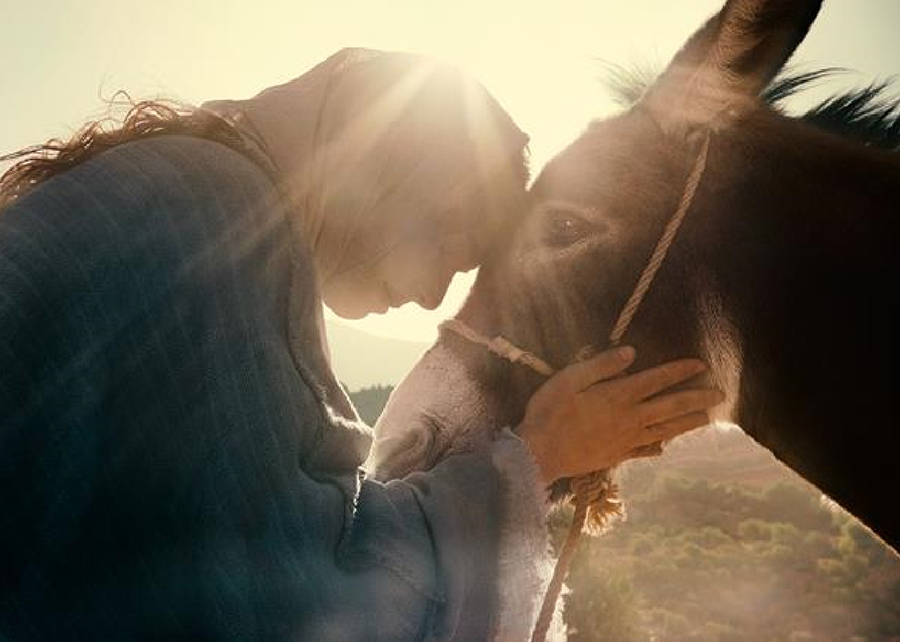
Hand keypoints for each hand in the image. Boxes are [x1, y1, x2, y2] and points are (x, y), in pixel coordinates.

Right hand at [515, 346, 723, 484]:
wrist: (539, 453)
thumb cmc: (549, 411)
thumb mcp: (569, 378)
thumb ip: (601, 365)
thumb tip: (630, 352)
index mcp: (619, 395)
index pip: (658, 380)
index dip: (681, 371)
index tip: (701, 364)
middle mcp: (630, 418)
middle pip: (671, 406)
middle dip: (697, 397)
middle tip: (720, 393)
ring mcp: (626, 440)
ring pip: (666, 430)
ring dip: (688, 422)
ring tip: (706, 417)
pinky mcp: (617, 456)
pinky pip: (644, 450)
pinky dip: (658, 447)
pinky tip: (664, 447)